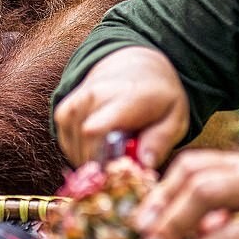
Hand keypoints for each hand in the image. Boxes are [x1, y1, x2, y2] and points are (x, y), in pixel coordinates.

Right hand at [54, 46, 189, 167]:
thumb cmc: (159, 97)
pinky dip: (80, 153)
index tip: (114, 173)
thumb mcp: (174, 117)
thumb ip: (160, 141)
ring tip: (113, 157)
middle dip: (101, 165)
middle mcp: (94, 96)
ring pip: (73, 147)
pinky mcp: (65, 111)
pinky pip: (65, 142)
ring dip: (91, 161)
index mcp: (126, 98)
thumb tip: (144, 165)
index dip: (98, 158)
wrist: (136, 65)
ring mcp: (76, 102)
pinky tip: (99, 150)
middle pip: (83, 144)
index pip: (95, 130)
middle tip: (120, 170)